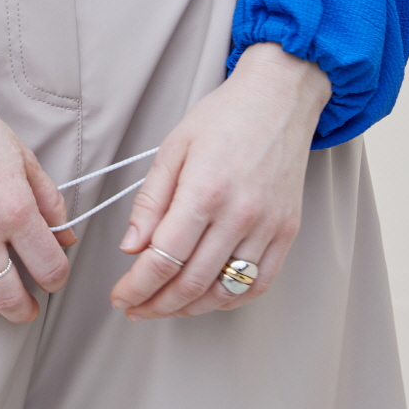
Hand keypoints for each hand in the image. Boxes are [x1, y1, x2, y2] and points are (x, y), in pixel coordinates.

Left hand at [111, 43, 330, 319]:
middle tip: (135, 307)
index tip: (121, 296)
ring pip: (224, 291)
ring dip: (189, 309)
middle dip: (156, 304)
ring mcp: (268, 227)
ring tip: (165, 307)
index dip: (137, 286)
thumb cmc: (224, 117)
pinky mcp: (287, 232)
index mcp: (204, 191)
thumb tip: (132, 247)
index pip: (163, 259)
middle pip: (191, 283)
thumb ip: (151, 201)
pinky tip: (207, 299)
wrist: (279, 99)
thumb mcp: (173, 147)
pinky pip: (258, 283)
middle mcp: (239, 215)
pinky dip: (229, 300)